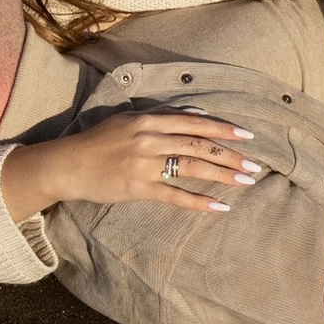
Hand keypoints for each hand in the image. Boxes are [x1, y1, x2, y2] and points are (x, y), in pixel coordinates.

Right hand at [0, 110, 266, 226]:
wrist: (68, 164)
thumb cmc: (99, 141)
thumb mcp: (129, 119)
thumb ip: (163, 117)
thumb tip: (198, 116)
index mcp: (149, 119)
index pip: (195, 123)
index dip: (223, 130)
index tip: (248, 136)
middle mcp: (150, 139)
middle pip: (199, 146)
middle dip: (231, 155)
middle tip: (255, 164)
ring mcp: (145, 164)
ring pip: (193, 168)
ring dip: (223, 175)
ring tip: (246, 181)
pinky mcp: (139, 188)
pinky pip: (176, 196)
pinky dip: (200, 202)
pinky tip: (220, 207)